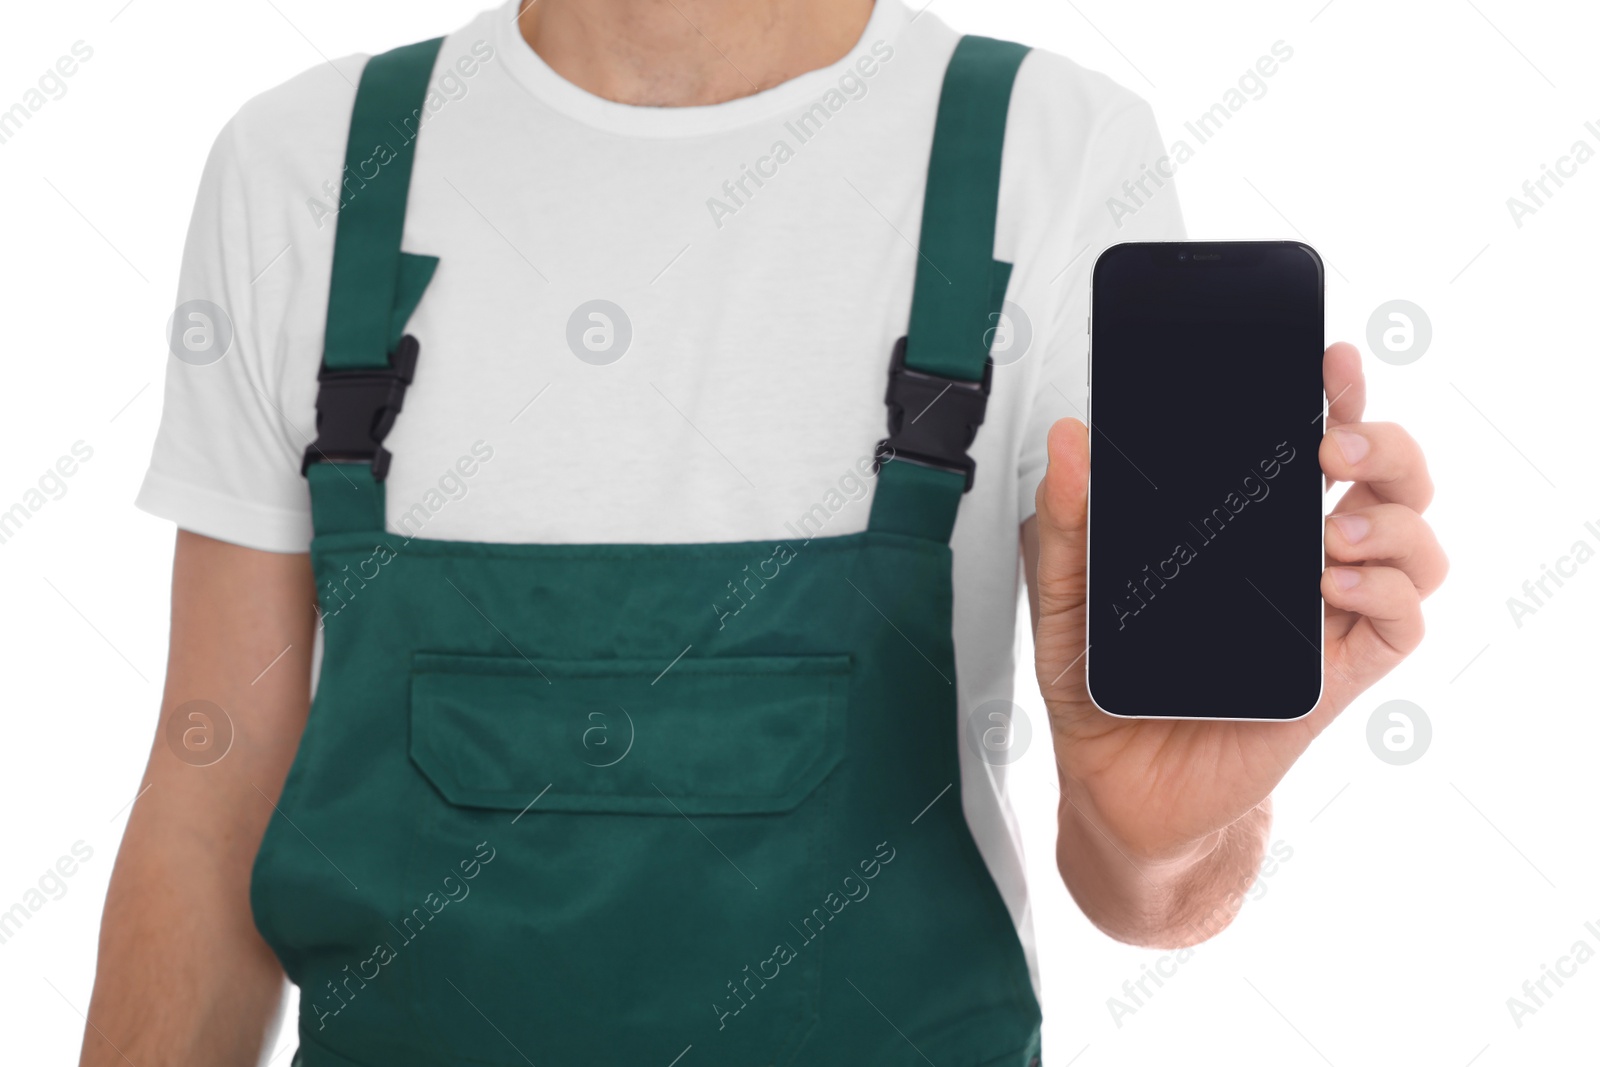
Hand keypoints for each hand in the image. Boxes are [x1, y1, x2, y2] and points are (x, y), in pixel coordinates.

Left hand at [1031, 341, 1445, 886]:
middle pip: (1388, 477)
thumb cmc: (1103, 688)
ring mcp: (1323, 617)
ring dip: (1390, 518)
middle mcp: (1298, 563)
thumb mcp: (1064, 597)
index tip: (1327, 360)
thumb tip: (1069, 441)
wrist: (1116, 789)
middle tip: (1331, 442)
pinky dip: (1384, 592)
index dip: (1337, 394)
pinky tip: (1332, 588)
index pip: (1312, 441)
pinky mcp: (1334, 677)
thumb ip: (1066, 523)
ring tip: (1328, 530)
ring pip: (1413, 542)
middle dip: (1383, 441)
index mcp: (1246, 528)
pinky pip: (1400, 622)